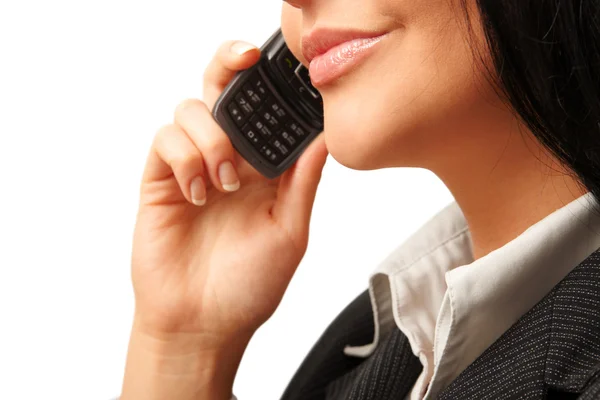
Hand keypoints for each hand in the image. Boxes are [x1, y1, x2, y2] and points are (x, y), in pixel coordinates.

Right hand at [130, 40, 328, 345]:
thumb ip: (303, 182)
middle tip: (243, 60)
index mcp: (264, 170)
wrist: (203, 324)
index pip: (266, 112)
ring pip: (191, 109)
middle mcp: (228, 160)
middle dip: (229, 66)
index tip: (289, 75)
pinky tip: (197, 194)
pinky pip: (164, 140)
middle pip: (223, 92)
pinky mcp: (160, 180)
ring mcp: (192, 167)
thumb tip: (325, 138)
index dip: (274, 88)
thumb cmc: (248, 285)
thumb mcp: (290, 232)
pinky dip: (183, 157)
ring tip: (223, 181)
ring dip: (210, 136)